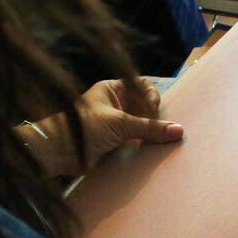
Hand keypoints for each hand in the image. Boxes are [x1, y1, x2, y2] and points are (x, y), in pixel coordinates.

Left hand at [17, 78, 182, 176]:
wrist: (59, 152)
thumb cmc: (83, 127)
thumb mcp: (119, 123)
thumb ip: (150, 127)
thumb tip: (178, 130)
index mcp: (112, 89)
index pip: (141, 84)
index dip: (151, 95)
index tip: (154, 110)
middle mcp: (115, 104)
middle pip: (144, 105)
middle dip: (156, 116)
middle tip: (163, 128)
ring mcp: (115, 124)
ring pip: (142, 125)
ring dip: (152, 132)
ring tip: (161, 140)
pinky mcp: (115, 142)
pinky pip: (137, 141)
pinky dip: (145, 145)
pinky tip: (152, 150)